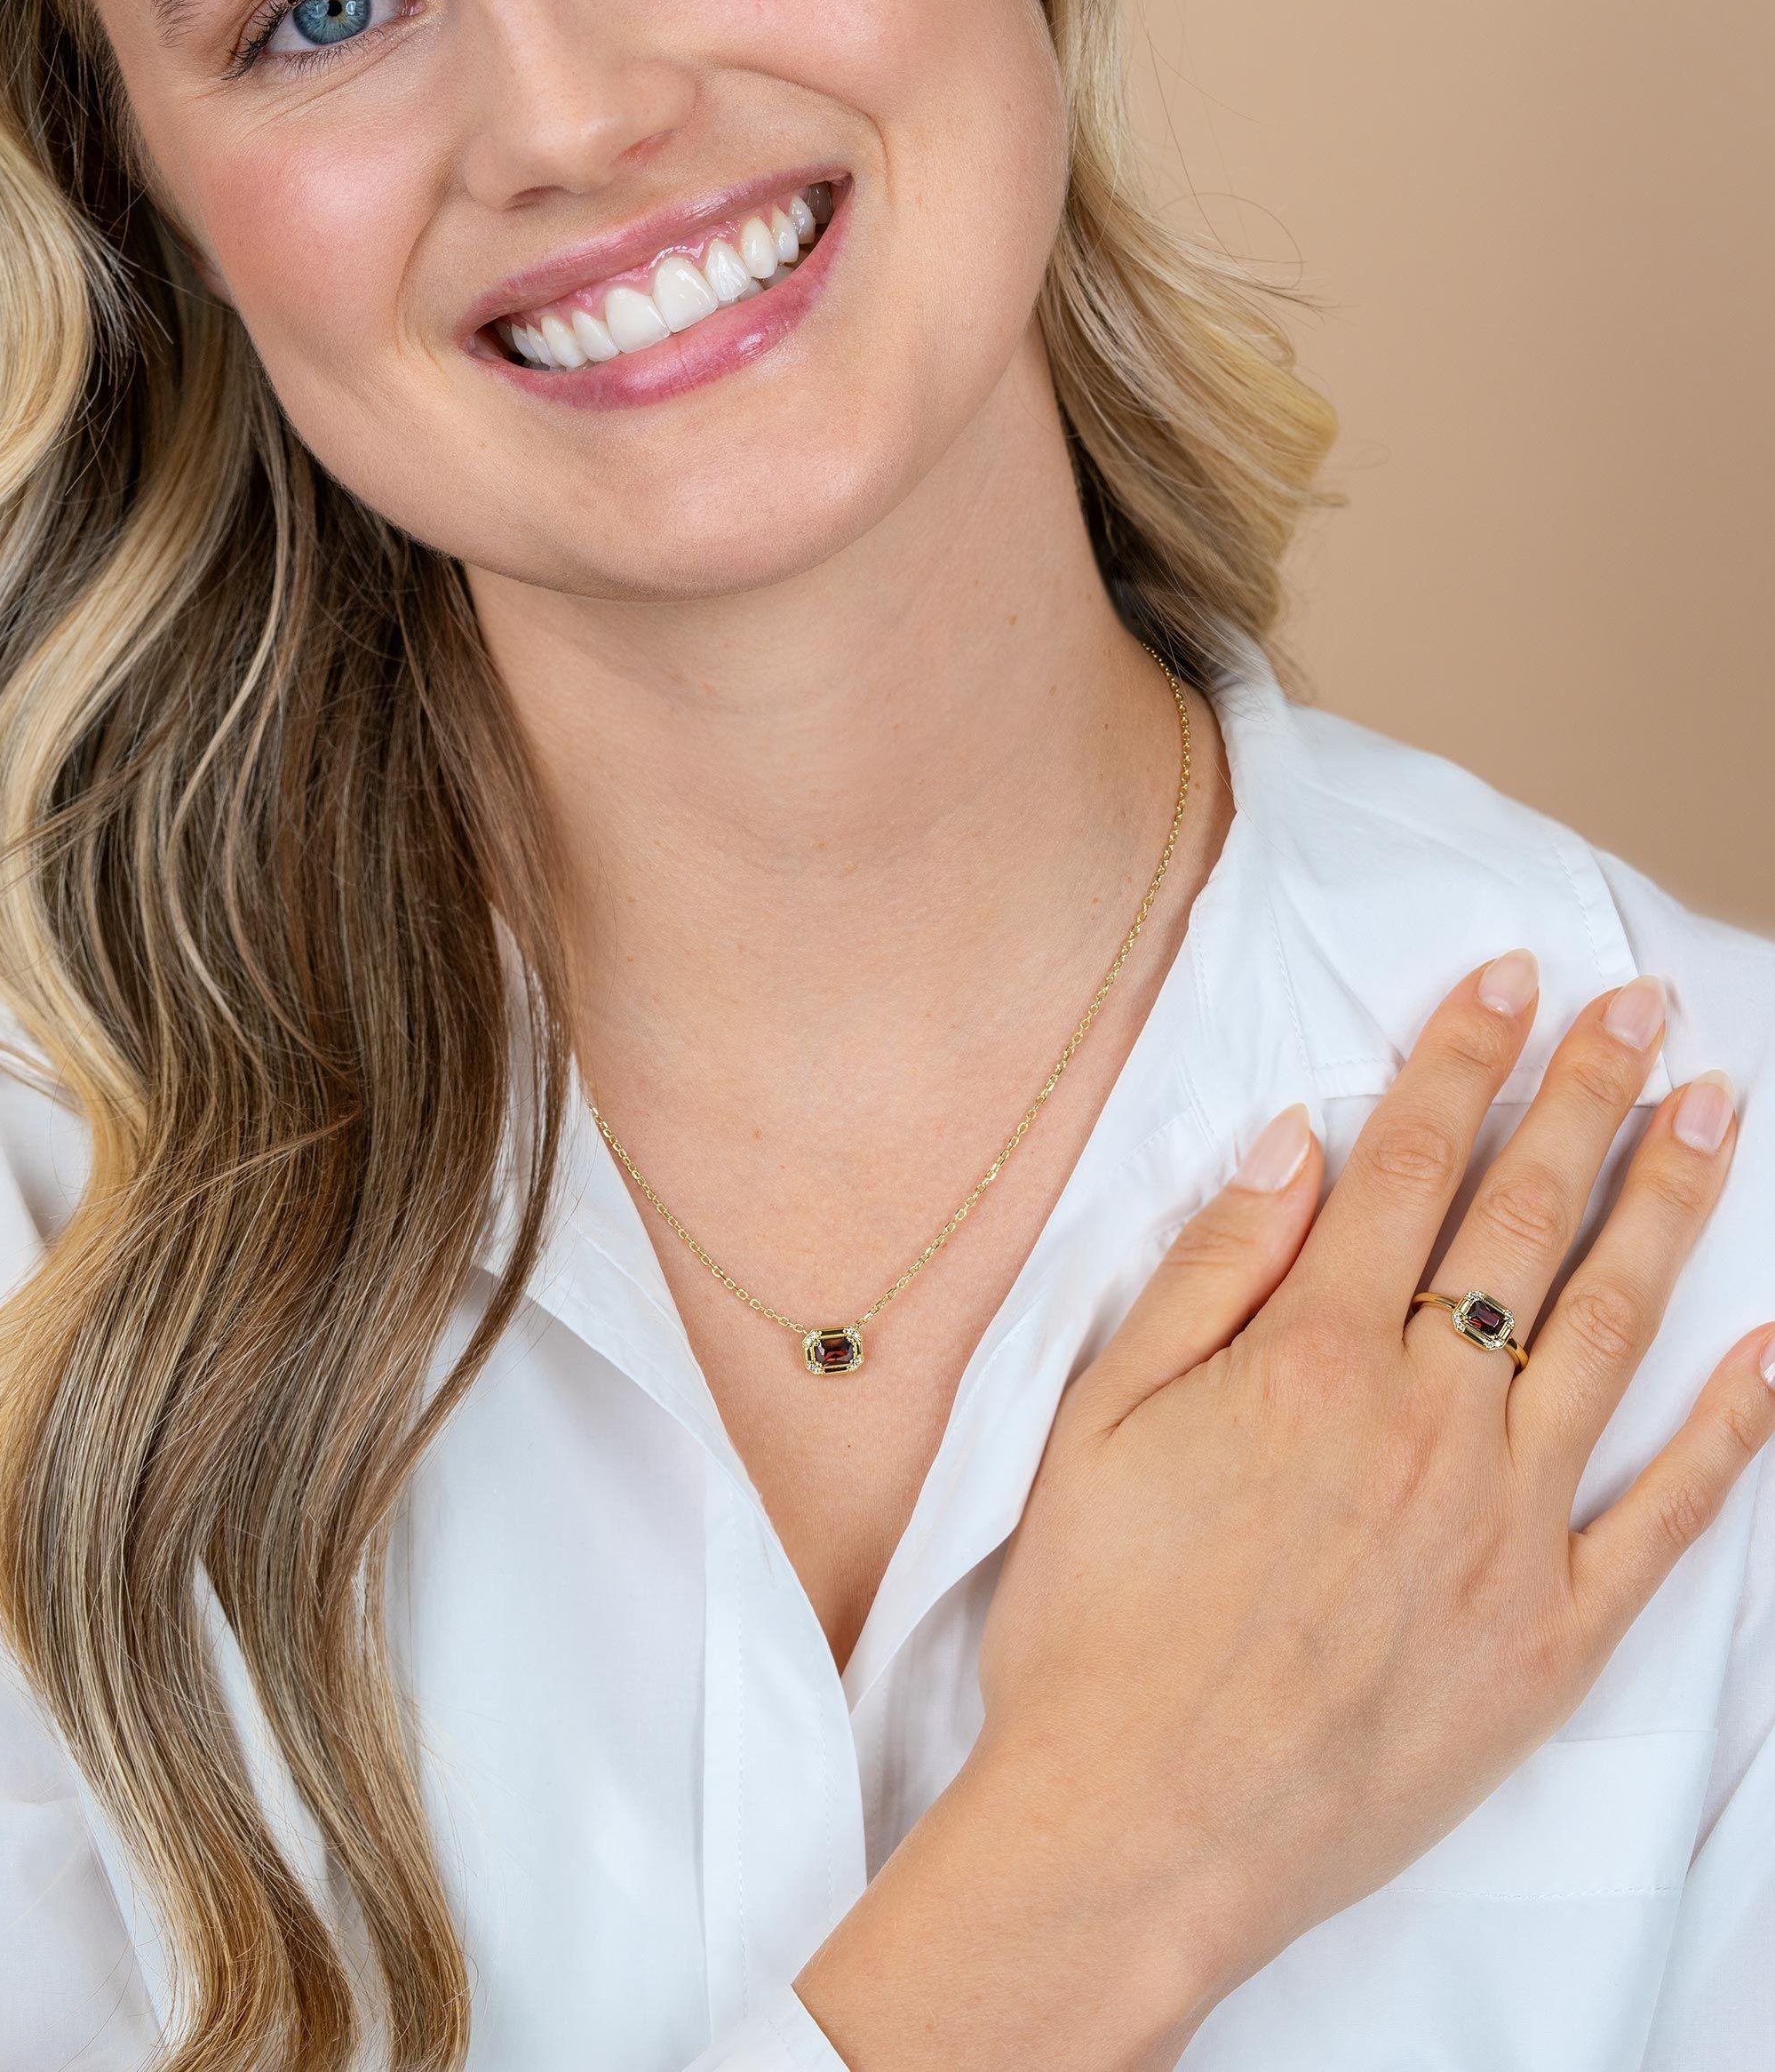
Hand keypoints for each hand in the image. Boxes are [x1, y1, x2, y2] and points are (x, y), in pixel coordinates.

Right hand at [970, 953, 1774, 2043]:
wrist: (1139, 1828)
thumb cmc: (1099, 1621)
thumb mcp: (1101, 1417)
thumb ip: (1208, 1271)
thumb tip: (1292, 1144)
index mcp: (1312, 1357)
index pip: (1410, 1165)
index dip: (1463, 1058)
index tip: (1513, 979)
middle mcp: (1428, 1420)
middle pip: (1524, 1221)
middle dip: (1588, 1096)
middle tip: (1643, 1008)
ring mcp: (1505, 1526)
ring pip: (1611, 1330)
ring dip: (1667, 1206)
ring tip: (1712, 1111)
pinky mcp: (1552, 1633)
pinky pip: (1666, 1515)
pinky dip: (1732, 1430)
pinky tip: (1772, 1351)